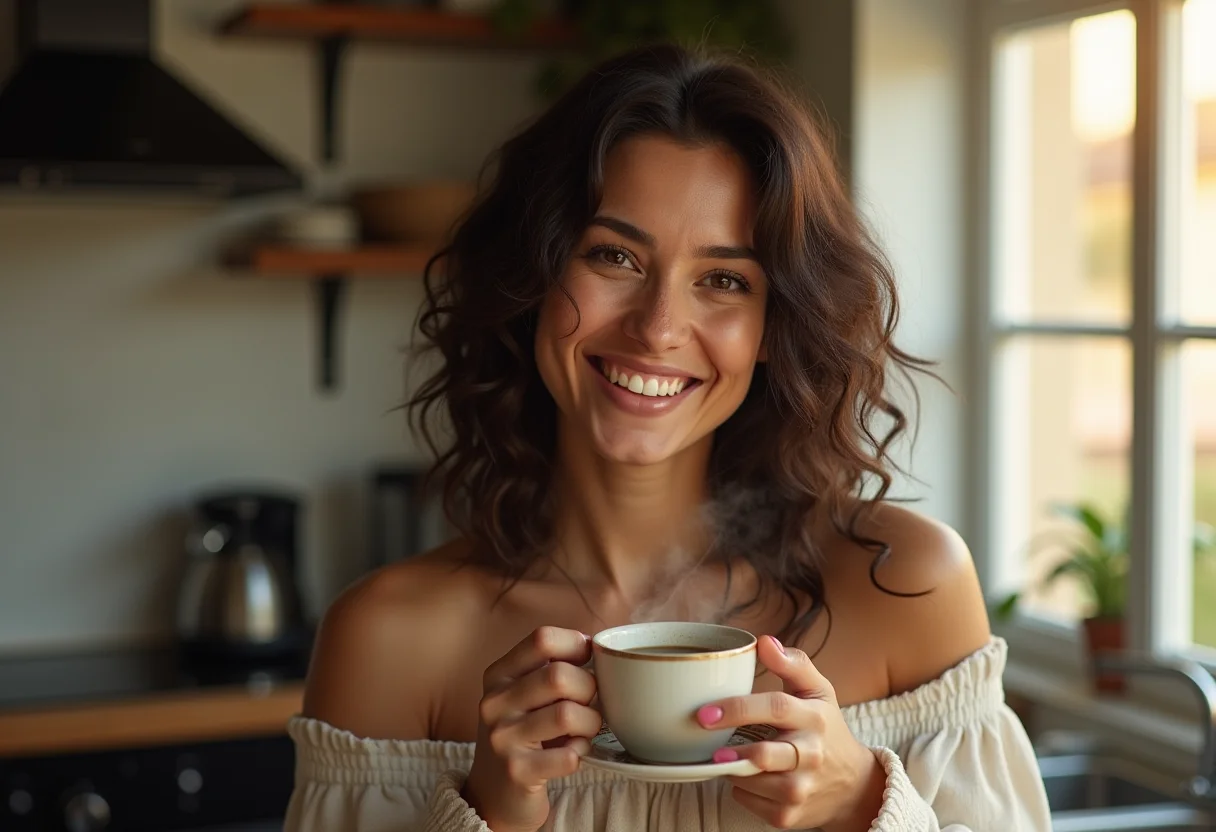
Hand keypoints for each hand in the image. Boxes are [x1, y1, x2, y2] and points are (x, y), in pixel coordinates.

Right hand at [462, 626, 601, 831]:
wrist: (494, 794)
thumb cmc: (523, 734)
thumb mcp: (523, 694)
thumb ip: (551, 667)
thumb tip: (597, 646)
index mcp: (498, 675)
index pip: (542, 639)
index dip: (576, 644)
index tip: (588, 659)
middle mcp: (494, 703)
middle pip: (559, 676)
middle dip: (589, 688)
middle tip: (590, 702)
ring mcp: (502, 738)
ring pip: (567, 714)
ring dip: (590, 723)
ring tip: (586, 729)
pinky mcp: (517, 772)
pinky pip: (568, 755)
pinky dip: (581, 752)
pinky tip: (573, 753)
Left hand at [697, 635, 887, 830]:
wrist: (853, 785)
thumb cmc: (826, 729)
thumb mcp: (818, 691)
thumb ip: (792, 664)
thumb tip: (764, 641)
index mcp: (814, 718)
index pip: (776, 709)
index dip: (738, 708)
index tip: (705, 712)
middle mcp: (810, 755)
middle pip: (764, 754)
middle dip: (732, 751)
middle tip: (707, 742)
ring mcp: (801, 789)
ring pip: (753, 781)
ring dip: (732, 769)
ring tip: (729, 755)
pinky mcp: (789, 816)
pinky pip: (749, 801)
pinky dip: (740, 788)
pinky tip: (747, 776)